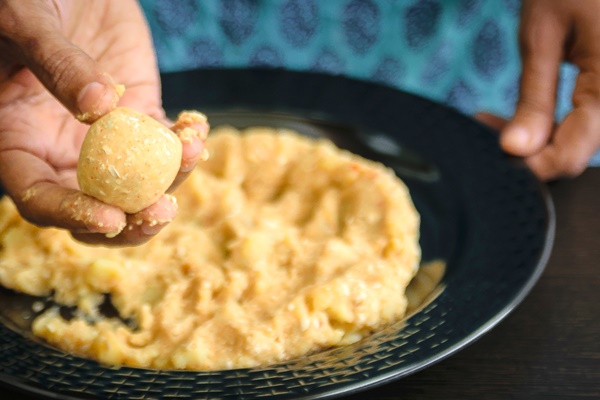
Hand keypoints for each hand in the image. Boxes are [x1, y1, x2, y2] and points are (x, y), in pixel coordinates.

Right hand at [0, 0, 206, 244]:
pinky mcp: (142, 122)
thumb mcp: (29, 25)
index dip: (71, 214)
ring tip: (192, 154)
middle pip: (94, 207)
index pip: (38, 197)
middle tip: (162, 209)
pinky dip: (185, 148)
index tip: (112, 216)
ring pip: (138, 187)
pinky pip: (165, 149)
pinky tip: (196, 130)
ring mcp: (107, 142)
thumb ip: (57, 66)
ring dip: (169, 184)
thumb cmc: (30, 0)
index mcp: (19, 143)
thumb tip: (97, 107)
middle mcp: (62, 152)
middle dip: (132, 220)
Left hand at [479, 0, 599, 180]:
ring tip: (495, 119)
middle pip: (575, 152)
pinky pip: (586, 124)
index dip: (528, 163)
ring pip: (579, 142)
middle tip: (486, 124)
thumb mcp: (541, 38)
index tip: (489, 144)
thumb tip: (516, 150)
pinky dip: (554, 127)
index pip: (570, 155)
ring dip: (538, 140)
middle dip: (527, 149)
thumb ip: (534, 98)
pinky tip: (526, 116)